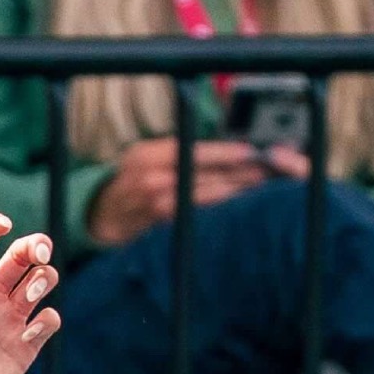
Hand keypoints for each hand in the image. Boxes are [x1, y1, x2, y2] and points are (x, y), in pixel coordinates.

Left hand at [0, 210, 64, 373]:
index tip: (4, 225)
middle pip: (20, 257)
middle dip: (35, 246)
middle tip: (40, 253)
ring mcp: (8, 321)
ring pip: (40, 282)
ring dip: (43, 279)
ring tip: (31, 293)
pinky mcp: (24, 347)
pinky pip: (48, 321)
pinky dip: (47, 319)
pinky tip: (31, 332)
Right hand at [83, 132, 289, 243]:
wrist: (106, 215)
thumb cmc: (133, 179)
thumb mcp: (146, 155)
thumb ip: (177, 151)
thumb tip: (220, 150)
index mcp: (150, 154)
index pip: (195, 151)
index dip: (225, 153)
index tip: (250, 152)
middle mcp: (154, 178)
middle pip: (206, 174)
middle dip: (239, 173)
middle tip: (266, 170)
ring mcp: (159, 203)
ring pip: (208, 195)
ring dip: (236, 190)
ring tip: (260, 185)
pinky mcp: (165, 223)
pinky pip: (200, 213)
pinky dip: (222, 207)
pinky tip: (240, 204)